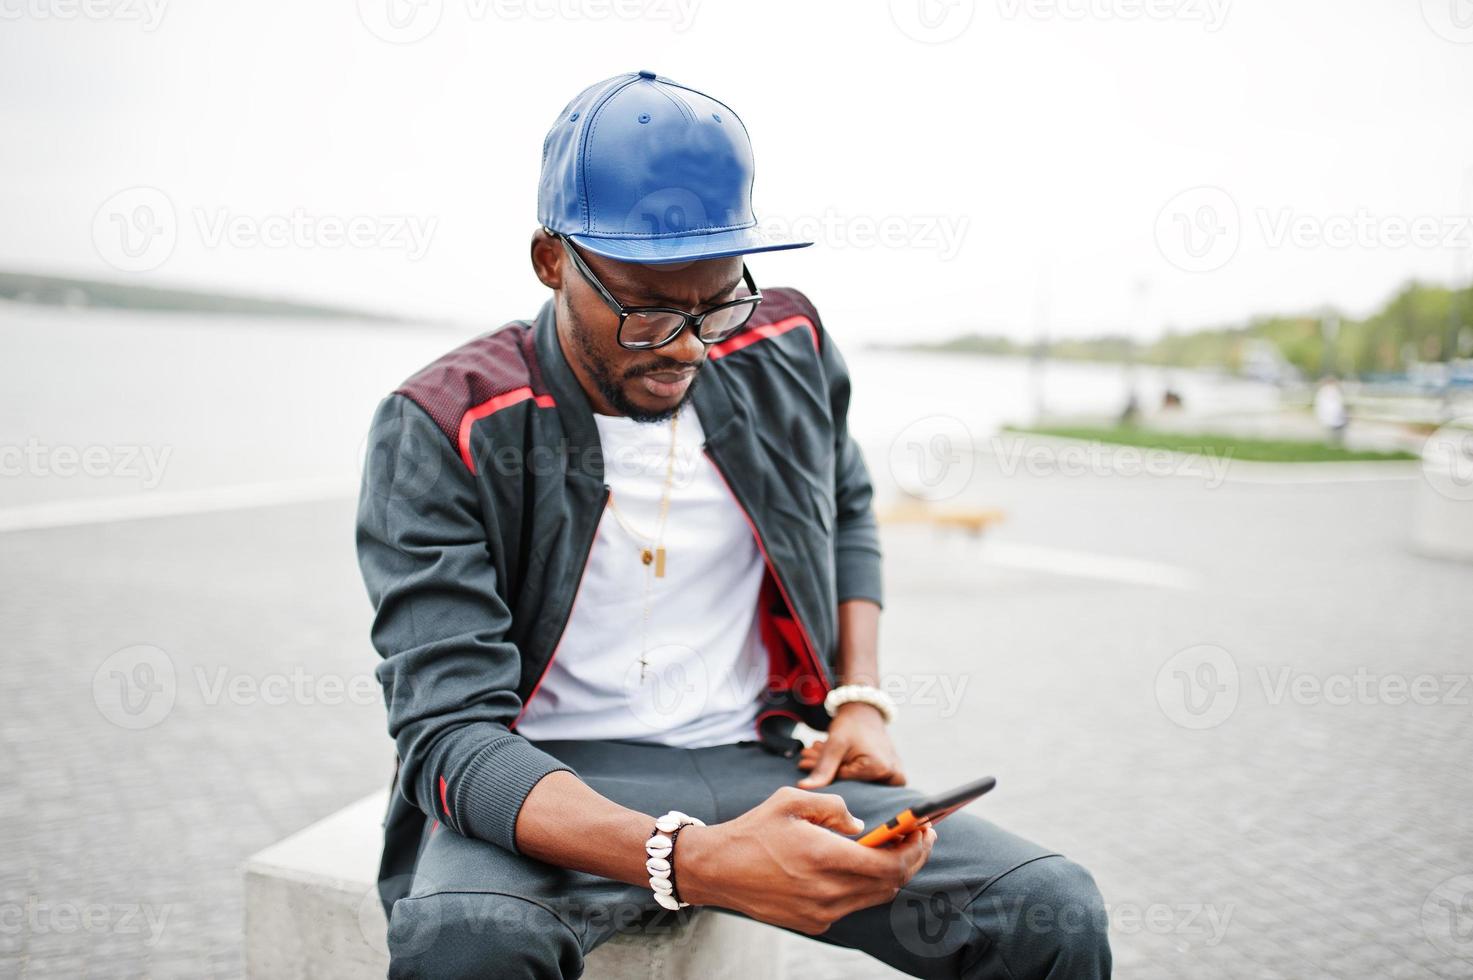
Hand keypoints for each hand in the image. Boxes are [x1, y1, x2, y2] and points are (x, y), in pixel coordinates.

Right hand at [676, 786, 934, 934]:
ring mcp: (820, 912)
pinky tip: (861, 866)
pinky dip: (865, 886)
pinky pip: (852, 905)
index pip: (889, 863)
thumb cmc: (754, 831)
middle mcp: (826, 890)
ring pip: (874, 896)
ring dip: (890, 874)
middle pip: (890, 883)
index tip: (925, 829)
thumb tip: (862, 826)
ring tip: (894, 849)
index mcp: (823, 856)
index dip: (914, 848)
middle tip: (919, 837)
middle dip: (911, 859)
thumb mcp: (791, 800)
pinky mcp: (813, 922)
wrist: (717, 870)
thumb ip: (834, 808)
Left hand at [796, 702, 905, 787]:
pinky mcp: (890, 774)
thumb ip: (822, 768)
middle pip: (851, 783)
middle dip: (826, 770)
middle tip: (809, 755)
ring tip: (819, 752)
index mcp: (880, 769)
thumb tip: (803, 788)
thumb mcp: (835, 743)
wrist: (864, 711)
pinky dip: (846, 770)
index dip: (822, 773)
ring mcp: (893, 775)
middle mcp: (892, 775)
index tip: (804, 762)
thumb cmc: (852, 724)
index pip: (844, 782)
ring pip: (855, 781)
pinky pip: (864, 779)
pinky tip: (833, 757)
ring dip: (834, 770)